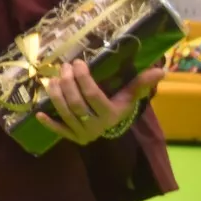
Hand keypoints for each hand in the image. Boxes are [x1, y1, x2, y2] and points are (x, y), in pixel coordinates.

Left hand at [37, 59, 163, 145]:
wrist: (112, 128)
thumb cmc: (119, 106)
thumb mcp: (130, 96)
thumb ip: (141, 83)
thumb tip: (161, 71)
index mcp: (111, 114)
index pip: (93, 95)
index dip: (83, 78)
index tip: (78, 62)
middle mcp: (96, 125)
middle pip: (76, 103)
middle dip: (67, 83)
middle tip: (64, 67)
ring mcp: (83, 133)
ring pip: (65, 112)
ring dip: (56, 95)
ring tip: (53, 79)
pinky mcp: (72, 138)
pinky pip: (59, 130)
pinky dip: (49, 122)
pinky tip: (39, 112)